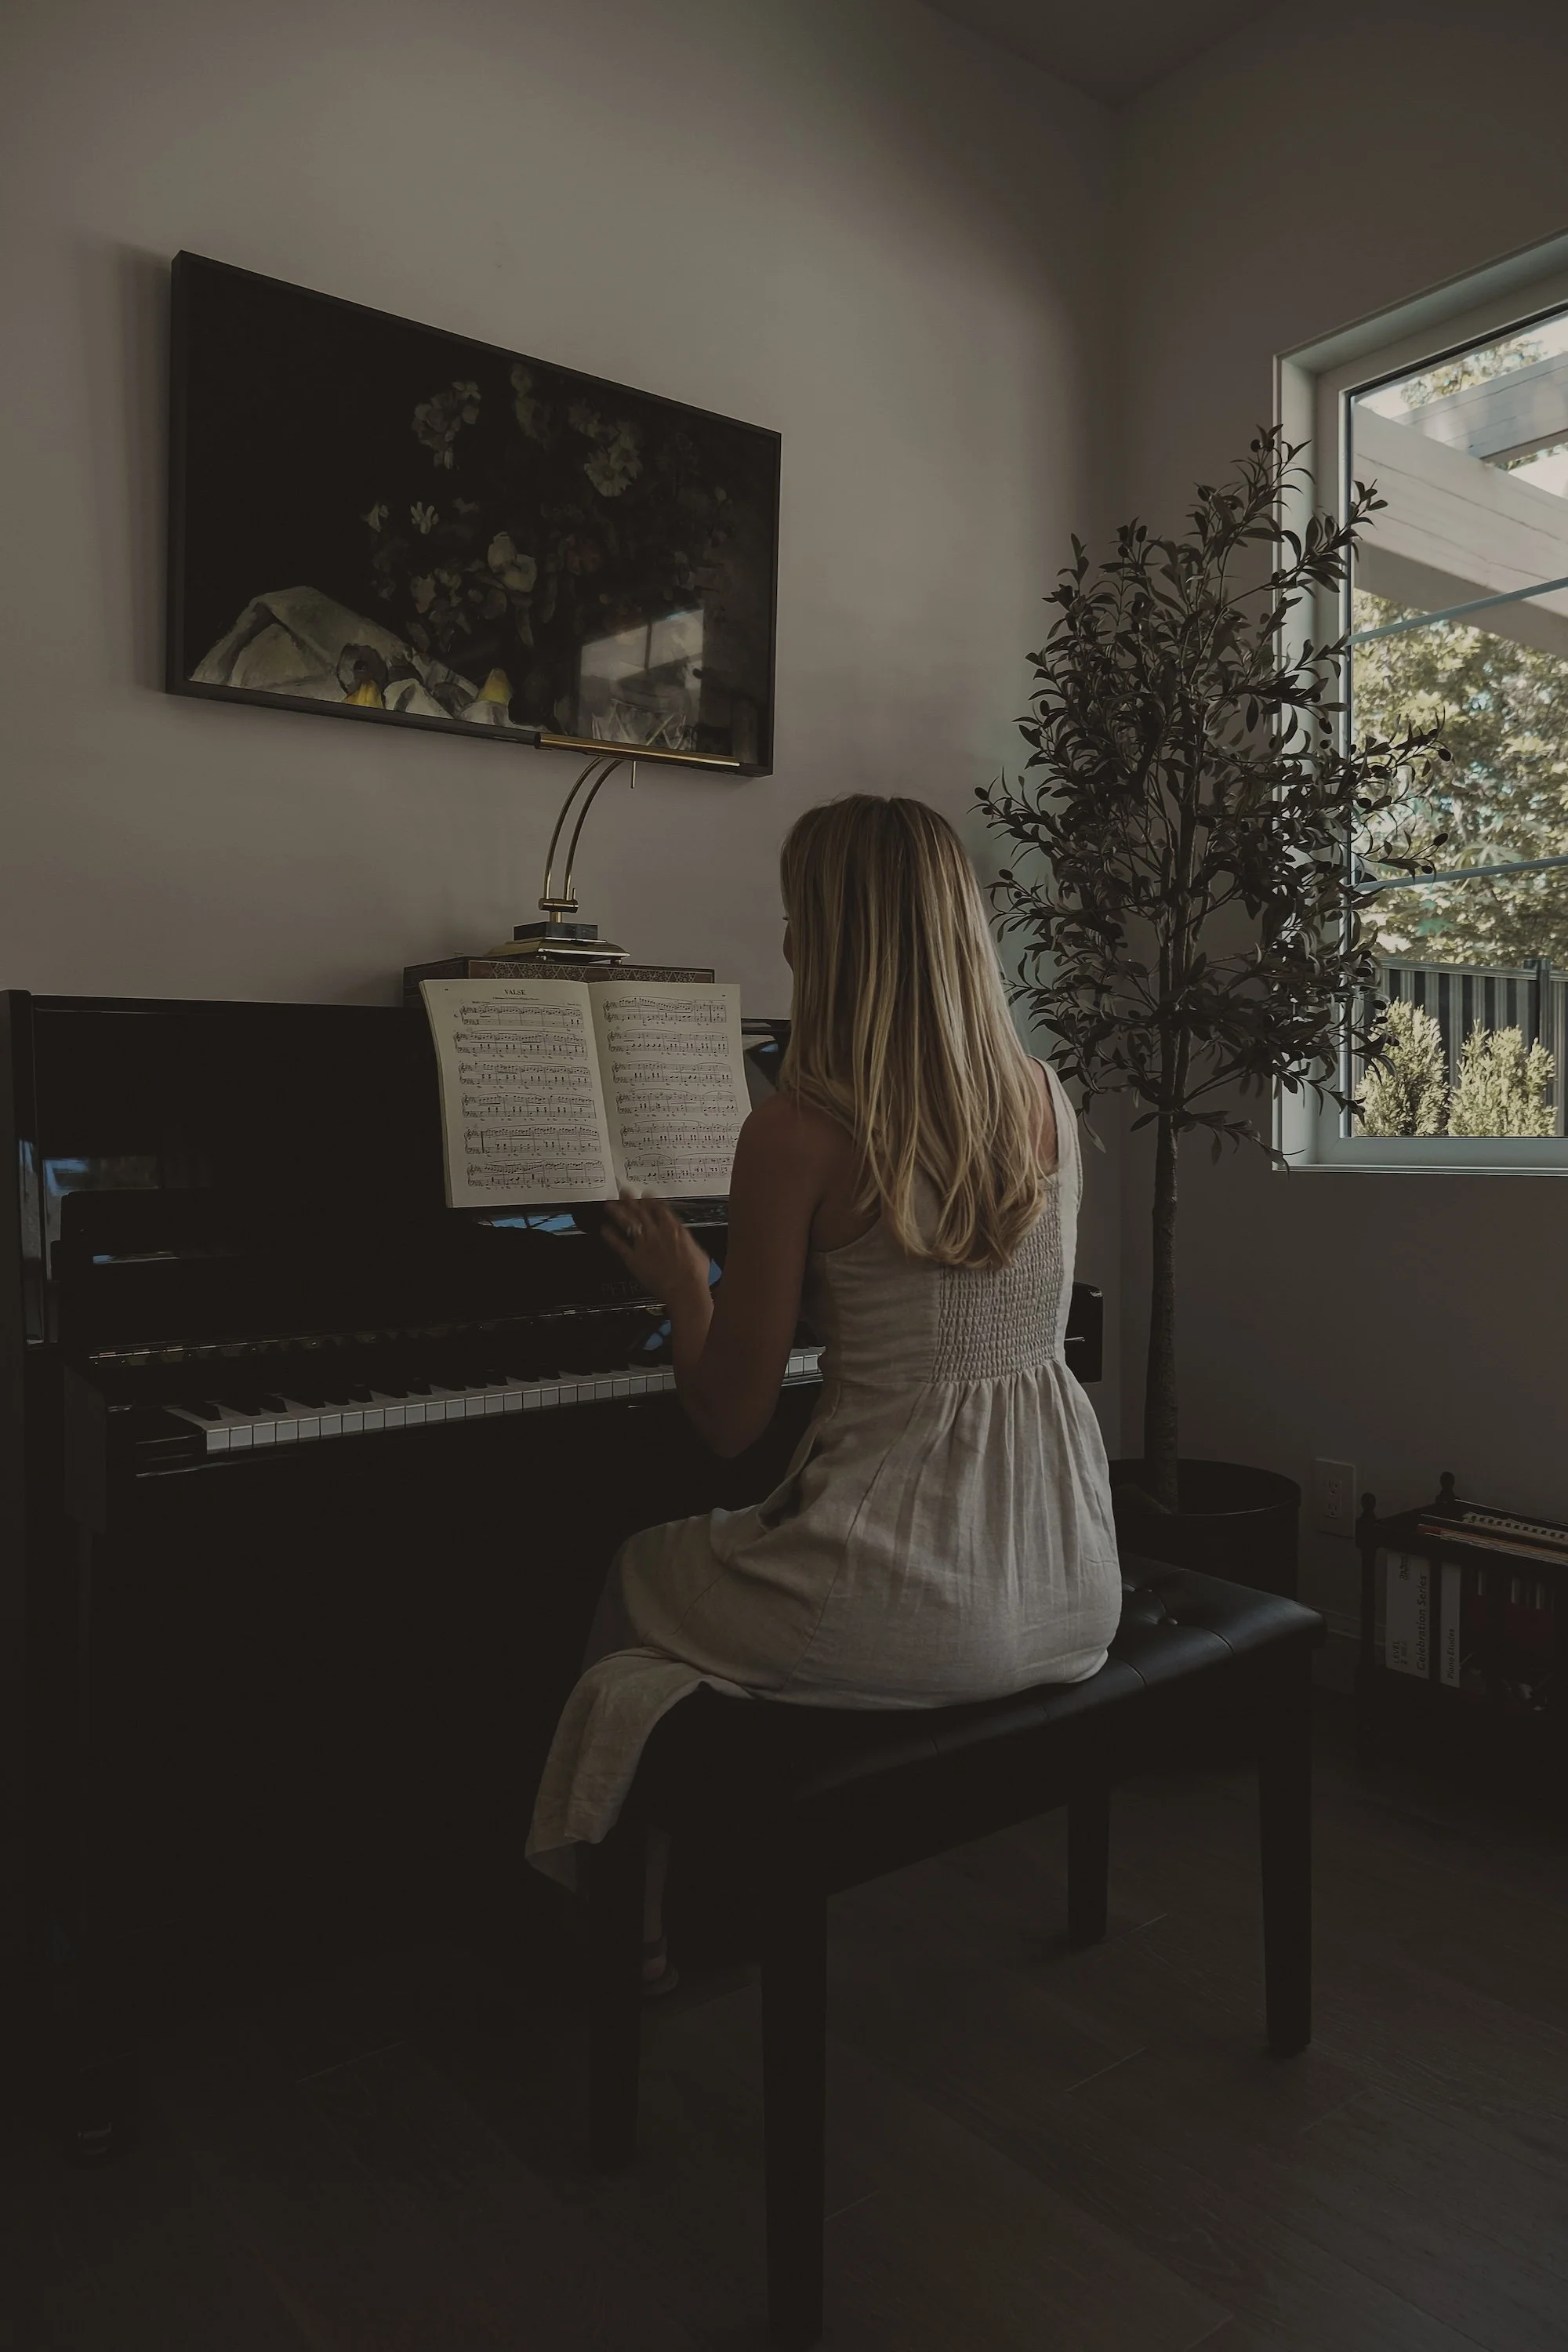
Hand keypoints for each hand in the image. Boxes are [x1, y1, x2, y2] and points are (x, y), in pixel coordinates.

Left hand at [600, 1190, 711, 1305]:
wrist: (684, 1288)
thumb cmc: (694, 1273)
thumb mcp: (697, 1251)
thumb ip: (686, 1242)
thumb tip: (686, 1241)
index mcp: (673, 1229)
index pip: (659, 1208)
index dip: (650, 1200)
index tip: (644, 1194)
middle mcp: (656, 1233)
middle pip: (640, 1212)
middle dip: (630, 1200)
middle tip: (622, 1191)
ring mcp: (644, 1245)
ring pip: (628, 1224)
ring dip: (618, 1213)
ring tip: (609, 1205)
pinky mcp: (634, 1259)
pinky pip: (619, 1245)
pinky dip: (611, 1237)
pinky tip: (605, 1230)